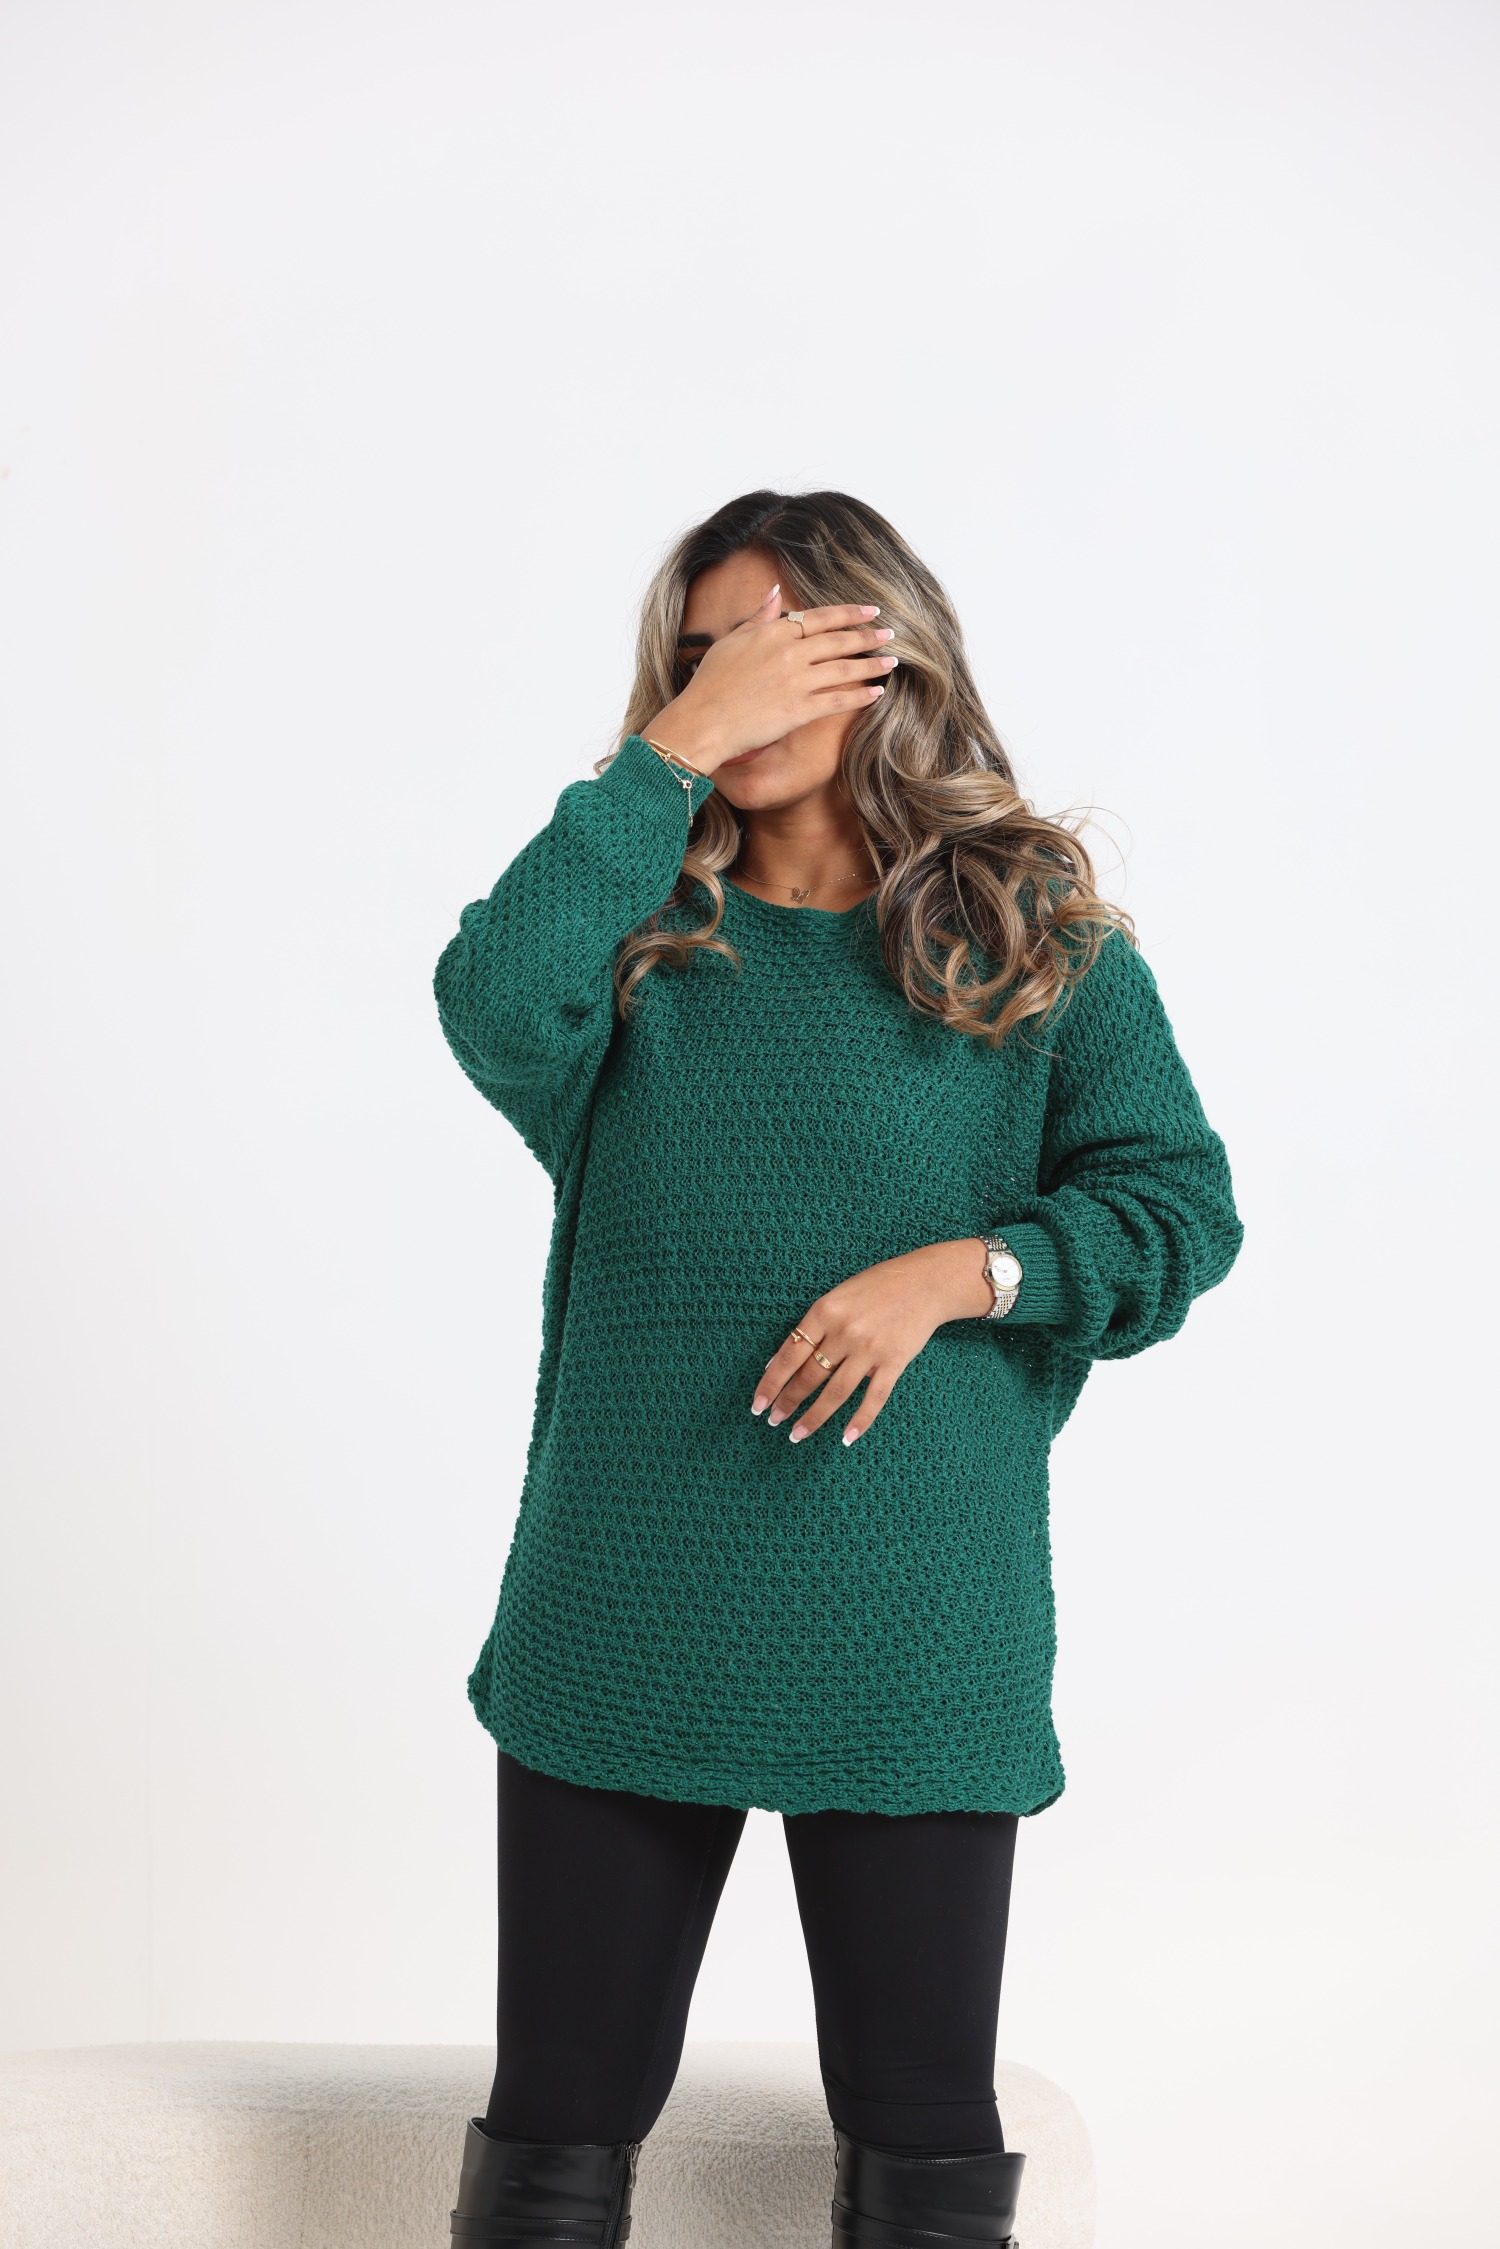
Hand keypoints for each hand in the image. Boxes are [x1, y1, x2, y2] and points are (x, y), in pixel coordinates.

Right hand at [643, 582, 897, 772]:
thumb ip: (758, 617)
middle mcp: (789, 653)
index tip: (870, 611)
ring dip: (871, 664)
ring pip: (843, 669)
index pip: (820, 618)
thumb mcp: (731, 641)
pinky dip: (860, 696)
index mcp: (773, 633)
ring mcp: (796, 682)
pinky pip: (837, 700)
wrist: (703, 720)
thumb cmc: (711, 683)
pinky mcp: (799, 710)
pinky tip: (876, 693)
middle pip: (838, 641)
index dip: (849, 614)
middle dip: (867, 636)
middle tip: (890, 634)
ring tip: (891, 661)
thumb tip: (774, 592)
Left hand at [751, 1238, 996, 1445]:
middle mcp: (844, 1331)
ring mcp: (870, 1349)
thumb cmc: (878, 1286)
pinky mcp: (894, 1362)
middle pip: (809, 1377)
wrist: (926, 1282)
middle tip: (773, 1420)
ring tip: (796, 1434)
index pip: (789, 1355)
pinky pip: (873, 1398)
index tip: (757, 1403)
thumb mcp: (838, 1295)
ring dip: (813, 1417)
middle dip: (787, 1402)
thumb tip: (781, 1361)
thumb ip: (814, 1325)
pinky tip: (846, 1438)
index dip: (771, 1382)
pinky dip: (859, 1421)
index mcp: (825, 1310)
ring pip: (835, 1393)